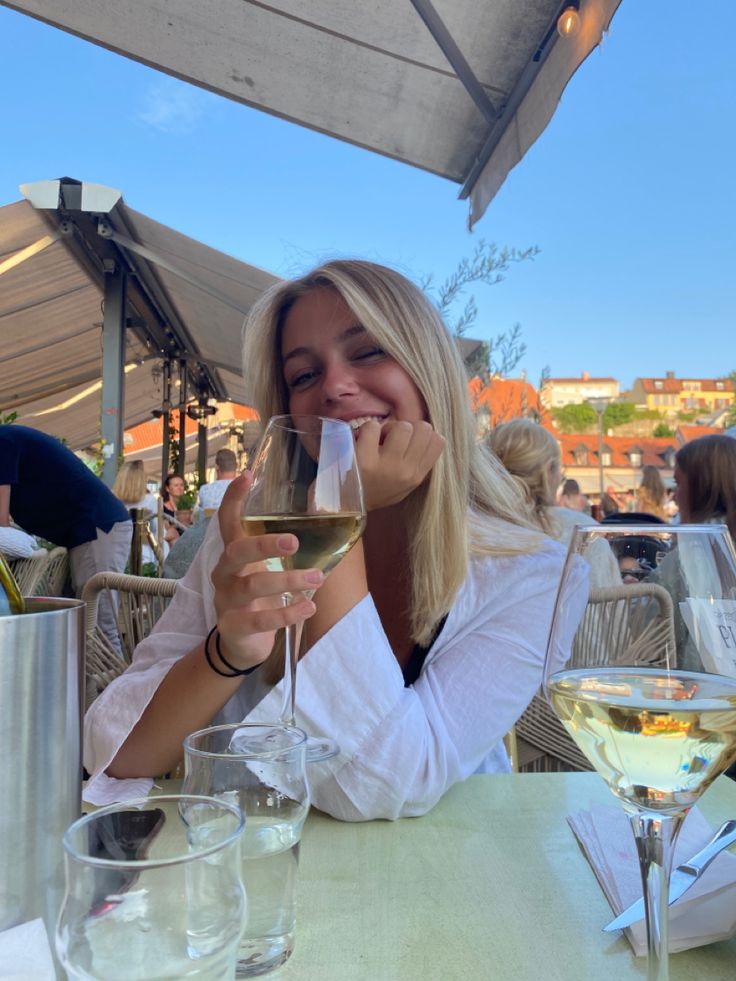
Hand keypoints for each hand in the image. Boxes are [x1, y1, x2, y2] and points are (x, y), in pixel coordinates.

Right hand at [212, 474, 323, 668]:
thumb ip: (280, 551)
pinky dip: (286, 613)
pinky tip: (307, 607)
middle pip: (236, 551)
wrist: (240, 645)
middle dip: (264, 544)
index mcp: (233, 554)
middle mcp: (224, 573)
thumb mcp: (264, 570)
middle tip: (294, 541)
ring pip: (251, 586)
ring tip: (317, 578)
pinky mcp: (233, 626)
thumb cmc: (258, 599)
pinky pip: (259, 620)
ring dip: (287, 580)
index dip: (234, 498)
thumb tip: (323, 524)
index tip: (248, 475)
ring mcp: (225, 600)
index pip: (227, 521)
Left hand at [354, 420, 444, 510]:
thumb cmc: (376, 492)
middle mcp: (405, 472)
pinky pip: (373, 427)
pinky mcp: (364, 459)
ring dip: (387, 427)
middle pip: (422, 428)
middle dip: (406, 428)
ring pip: (401, 426)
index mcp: (416, 477)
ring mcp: (385, 466)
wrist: (347, 507)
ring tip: (377, 441)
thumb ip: (417, 465)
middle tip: (392, 440)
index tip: (409, 441)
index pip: (438, 441)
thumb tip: (426, 436)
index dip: (423, 434)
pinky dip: (366, 430)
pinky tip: (362, 442)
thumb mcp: (404, 485)